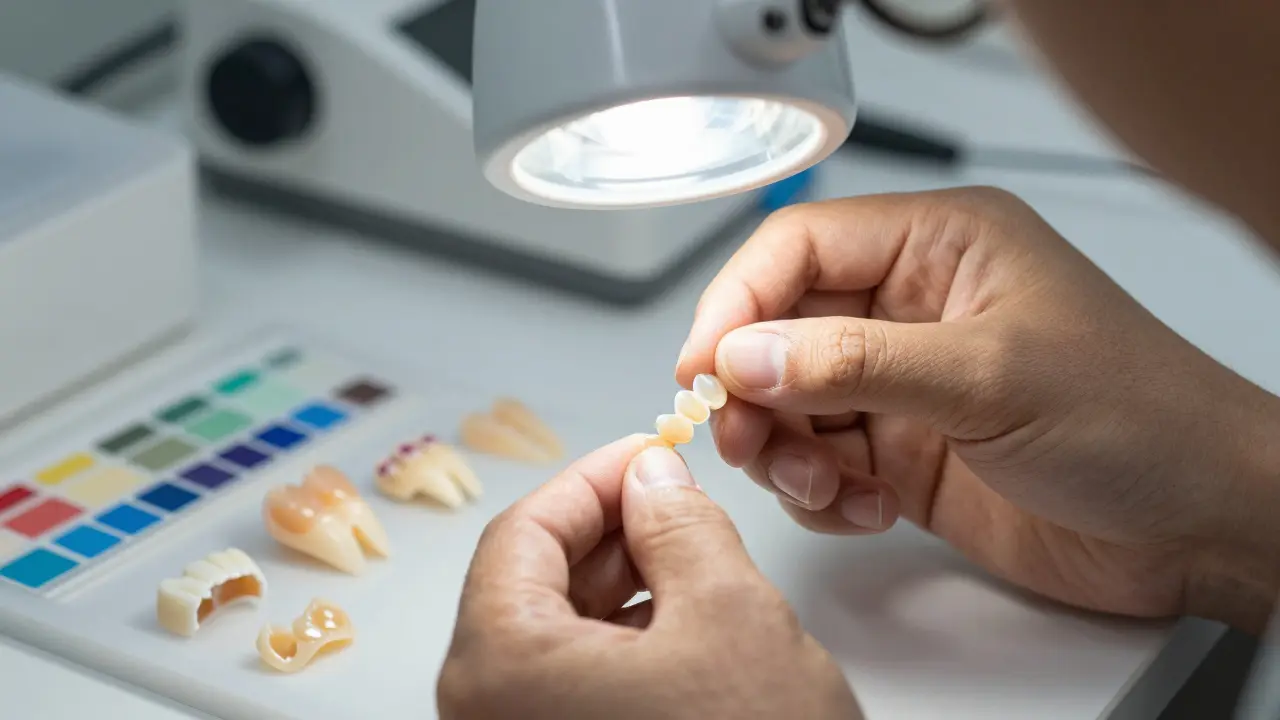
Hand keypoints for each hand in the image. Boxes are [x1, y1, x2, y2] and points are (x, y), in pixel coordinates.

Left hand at [437, 436, 860, 719]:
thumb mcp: (730, 614)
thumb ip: (681, 526)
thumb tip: (653, 482)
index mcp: (499, 666)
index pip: (520, 533)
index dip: (590, 480)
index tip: (644, 454)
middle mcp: (485, 714)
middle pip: (528, 584)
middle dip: (606, 530)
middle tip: (671, 499)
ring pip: (552, 634)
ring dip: (617, 583)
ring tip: (687, 555)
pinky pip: (571, 684)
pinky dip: (619, 641)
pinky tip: (678, 624)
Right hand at [676, 188, 1279, 631]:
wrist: (1199, 525)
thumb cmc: (1139, 417)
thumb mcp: (989, 375)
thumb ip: (855, 363)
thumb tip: (745, 354)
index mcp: (938, 246)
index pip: (798, 247)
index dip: (738, 301)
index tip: (704, 365)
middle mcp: (912, 308)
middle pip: (778, 328)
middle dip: (752, 388)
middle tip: (745, 435)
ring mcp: (904, 384)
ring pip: (788, 402)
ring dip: (784, 449)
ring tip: (821, 484)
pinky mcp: (904, 452)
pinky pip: (820, 462)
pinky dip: (821, 493)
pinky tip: (867, 508)